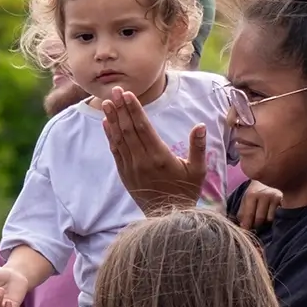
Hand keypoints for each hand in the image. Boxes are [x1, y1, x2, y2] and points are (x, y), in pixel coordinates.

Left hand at [101, 87, 207, 214]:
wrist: (169, 216)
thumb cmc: (186, 191)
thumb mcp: (198, 170)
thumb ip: (197, 147)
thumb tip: (200, 126)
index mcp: (160, 157)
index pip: (143, 127)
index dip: (134, 109)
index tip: (128, 94)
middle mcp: (142, 160)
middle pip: (128, 129)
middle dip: (121, 108)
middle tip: (115, 90)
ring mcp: (131, 167)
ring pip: (119, 138)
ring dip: (112, 119)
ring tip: (107, 102)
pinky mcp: (124, 173)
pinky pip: (115, 151)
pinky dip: (110, 135)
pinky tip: (106, 123)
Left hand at [236, 181, 281, 229]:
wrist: (271, 176)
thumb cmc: (257, 190)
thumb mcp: (247, 198)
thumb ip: (242, 212)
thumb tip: (242, 226)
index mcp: (252, 195)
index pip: (248, 215)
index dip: (246, 225)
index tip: (245, 231)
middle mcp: (264, 196)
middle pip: (259, 219)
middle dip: (256, 224)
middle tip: (255, 224)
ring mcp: (275, 198)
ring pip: (270, 219)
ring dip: (266, 221)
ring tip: (264, 216)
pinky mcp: (284, 200)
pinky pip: (278, 215)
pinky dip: (275, 217)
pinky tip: (273, 213)